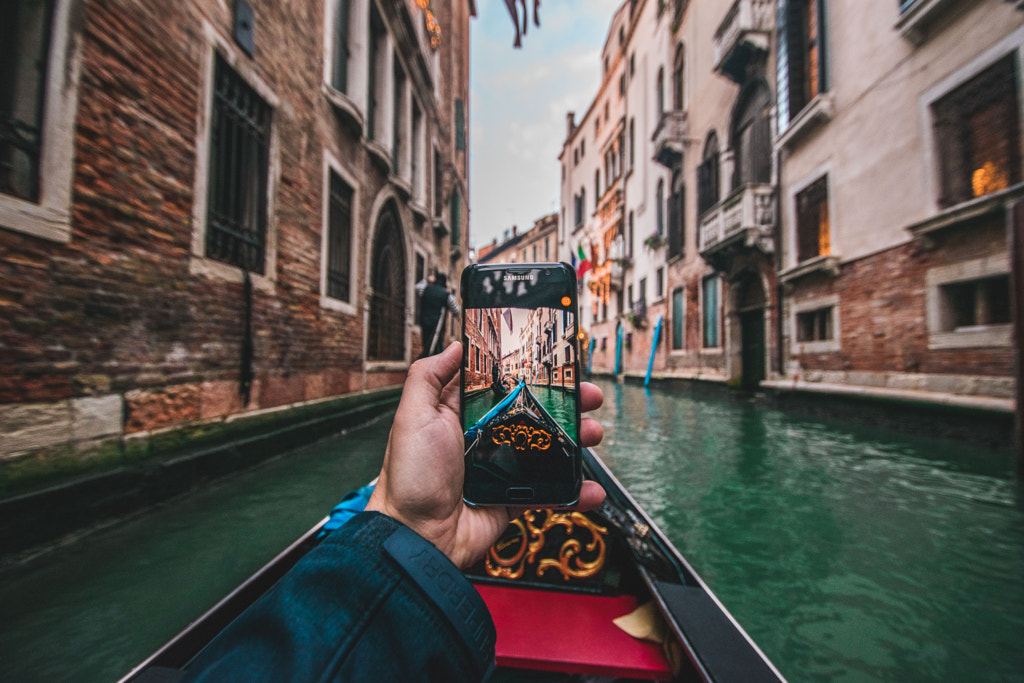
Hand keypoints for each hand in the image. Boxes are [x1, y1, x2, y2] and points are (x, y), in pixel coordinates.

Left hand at [366, 341, 605, 567]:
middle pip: (533, 414)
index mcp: (462, 415)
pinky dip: (574, 491)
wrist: (418, 537)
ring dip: (575, 442)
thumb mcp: (412, 417)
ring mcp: (502, 469)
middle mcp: (485, 438)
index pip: (503, 385)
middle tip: (588, 397)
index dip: (530, 375)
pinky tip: (591, 488)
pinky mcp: (513, 499)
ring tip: (591, 435)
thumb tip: (454, 346)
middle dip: (565, 405)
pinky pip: (550, 492)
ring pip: (548, 449)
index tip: (556, 365)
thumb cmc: (410, 478)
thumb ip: (428, 377)